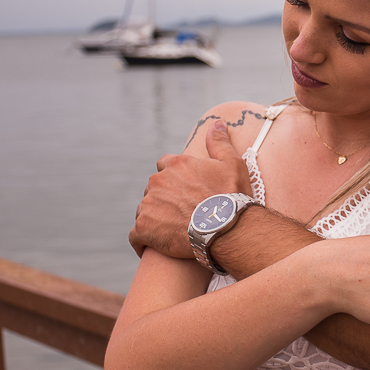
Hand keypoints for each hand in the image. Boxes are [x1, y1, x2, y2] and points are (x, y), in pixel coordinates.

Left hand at [129, 121, 250, 257]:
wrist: (226, 228)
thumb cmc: (232, 197)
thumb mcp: (232, 164)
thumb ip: (220, 143)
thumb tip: (216, 122)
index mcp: (176, 165)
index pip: (165, 166)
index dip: (174, 179)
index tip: (184, 191)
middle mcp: (158, 181)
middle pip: (153, 189)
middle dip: (164, 199)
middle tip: (181, 214)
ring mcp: (148, 205)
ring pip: (145, 211)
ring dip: (154, 219)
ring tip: (171, 232)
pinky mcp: (144, 228)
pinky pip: (136, 236)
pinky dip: (143, 241)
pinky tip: (153, 247)